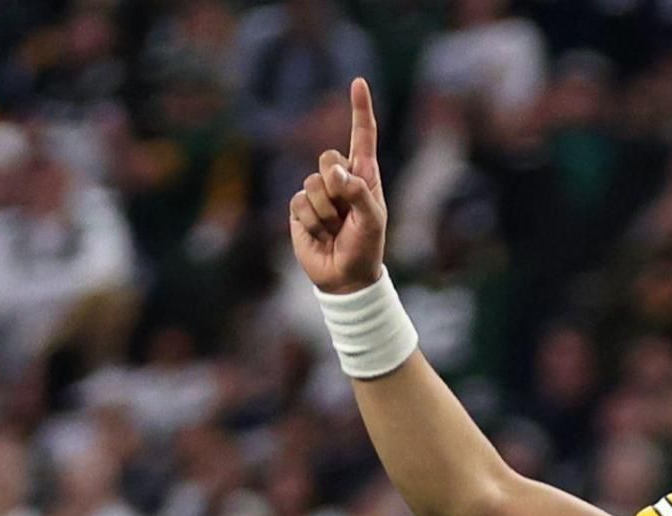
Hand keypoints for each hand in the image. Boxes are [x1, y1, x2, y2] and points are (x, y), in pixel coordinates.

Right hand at [289, 78, 385, 293]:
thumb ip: (357, 192)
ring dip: (326, 212)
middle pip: (327, 157)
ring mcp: (318, 192)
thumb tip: (333, 171)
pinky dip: (312, 222)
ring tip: (336, 229)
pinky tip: (320, 234)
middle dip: (336, 185)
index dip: (360, 110)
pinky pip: (299, 203)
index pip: (362, 136)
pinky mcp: (298, 208)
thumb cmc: (366, 247)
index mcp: (364, 176)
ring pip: (312, 184)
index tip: (358, 81)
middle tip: (346, 213)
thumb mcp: (372, 220)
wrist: (345, 277)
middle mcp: (340, 179)